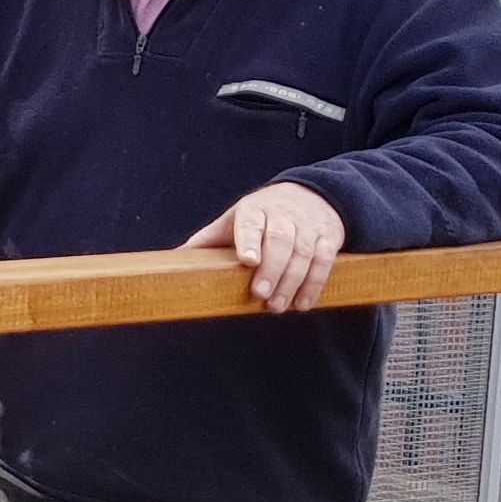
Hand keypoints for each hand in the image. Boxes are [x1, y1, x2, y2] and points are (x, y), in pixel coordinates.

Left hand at [185, 182, 346, 312]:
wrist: (310, 195)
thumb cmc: (261, 214)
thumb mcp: (233, 220)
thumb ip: (207, 240)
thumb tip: (172, 260)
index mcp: (254, 209)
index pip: (251, 223)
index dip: (250, 241)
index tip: (247, 261)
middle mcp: (283, 214)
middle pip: (280, 240)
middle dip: (272, 269)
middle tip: (261, 295)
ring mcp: (308, 225)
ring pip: (304, 252)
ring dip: (293, 282)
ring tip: (278, 306)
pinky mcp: (328, 237)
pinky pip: (324, 260)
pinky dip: (315, 284)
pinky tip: (303, 304)